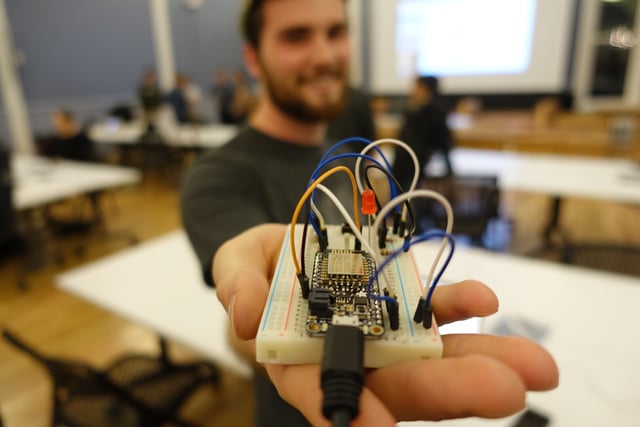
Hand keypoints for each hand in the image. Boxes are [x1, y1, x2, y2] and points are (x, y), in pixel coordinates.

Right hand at [214, 224, 558, 425]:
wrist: (285, 246)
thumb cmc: (255, 266)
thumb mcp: (235, 266)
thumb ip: (237, 287)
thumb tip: (243, 314)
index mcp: (297, 360)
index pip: (323, 393)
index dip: (349, 411)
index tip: (379, 426)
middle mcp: (347, 357)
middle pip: (398, 383)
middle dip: (450, 391)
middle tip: (505, 393)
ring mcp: (379, 332)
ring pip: (430, 356)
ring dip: (481, 360)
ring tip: (535, 369)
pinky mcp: (399, 304)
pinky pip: (431, 310)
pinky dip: (458, 307)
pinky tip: (485, 303)